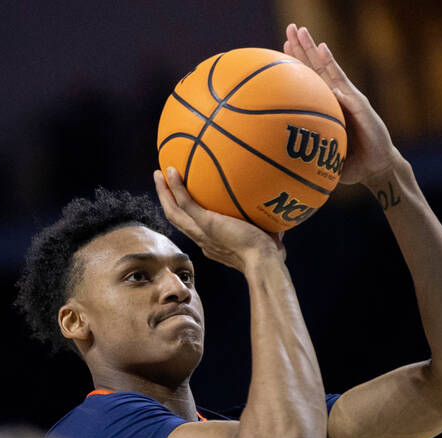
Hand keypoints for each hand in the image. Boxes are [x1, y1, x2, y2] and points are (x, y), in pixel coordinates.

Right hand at [153, 167, 283, 271]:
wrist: (262, 262)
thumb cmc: (269, 257)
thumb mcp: (267, 240)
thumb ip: (269, 228)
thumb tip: (282, 215)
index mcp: (212, 243)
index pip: (194, 227)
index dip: (186, 214)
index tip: (185, 200)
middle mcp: (202, 239)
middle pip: (176, 219)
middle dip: (167, 200)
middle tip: (162, 182)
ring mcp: (201, 232)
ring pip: (174, 211)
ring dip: (164, 193)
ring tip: (159, 174)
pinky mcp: (205, 224)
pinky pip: (185, 203)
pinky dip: (176, 187)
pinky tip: (172, 171)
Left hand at [283, 24, 400, 186]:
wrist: (376, 168)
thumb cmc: (348, 162)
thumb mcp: (321, 154)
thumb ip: (305, 147)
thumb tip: (276, 155)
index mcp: (328, 104)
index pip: (309, 79)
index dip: (297, 62)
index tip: (281, 46)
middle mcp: (339, 96)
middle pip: (317, 67)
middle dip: (304, 46)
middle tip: (291, 28)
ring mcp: (351, 99)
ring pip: (330, 70)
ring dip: (317, 51)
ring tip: (306, 34)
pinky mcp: (361, 107)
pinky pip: (345, 88)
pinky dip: (334, 71)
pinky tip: (325, 55)